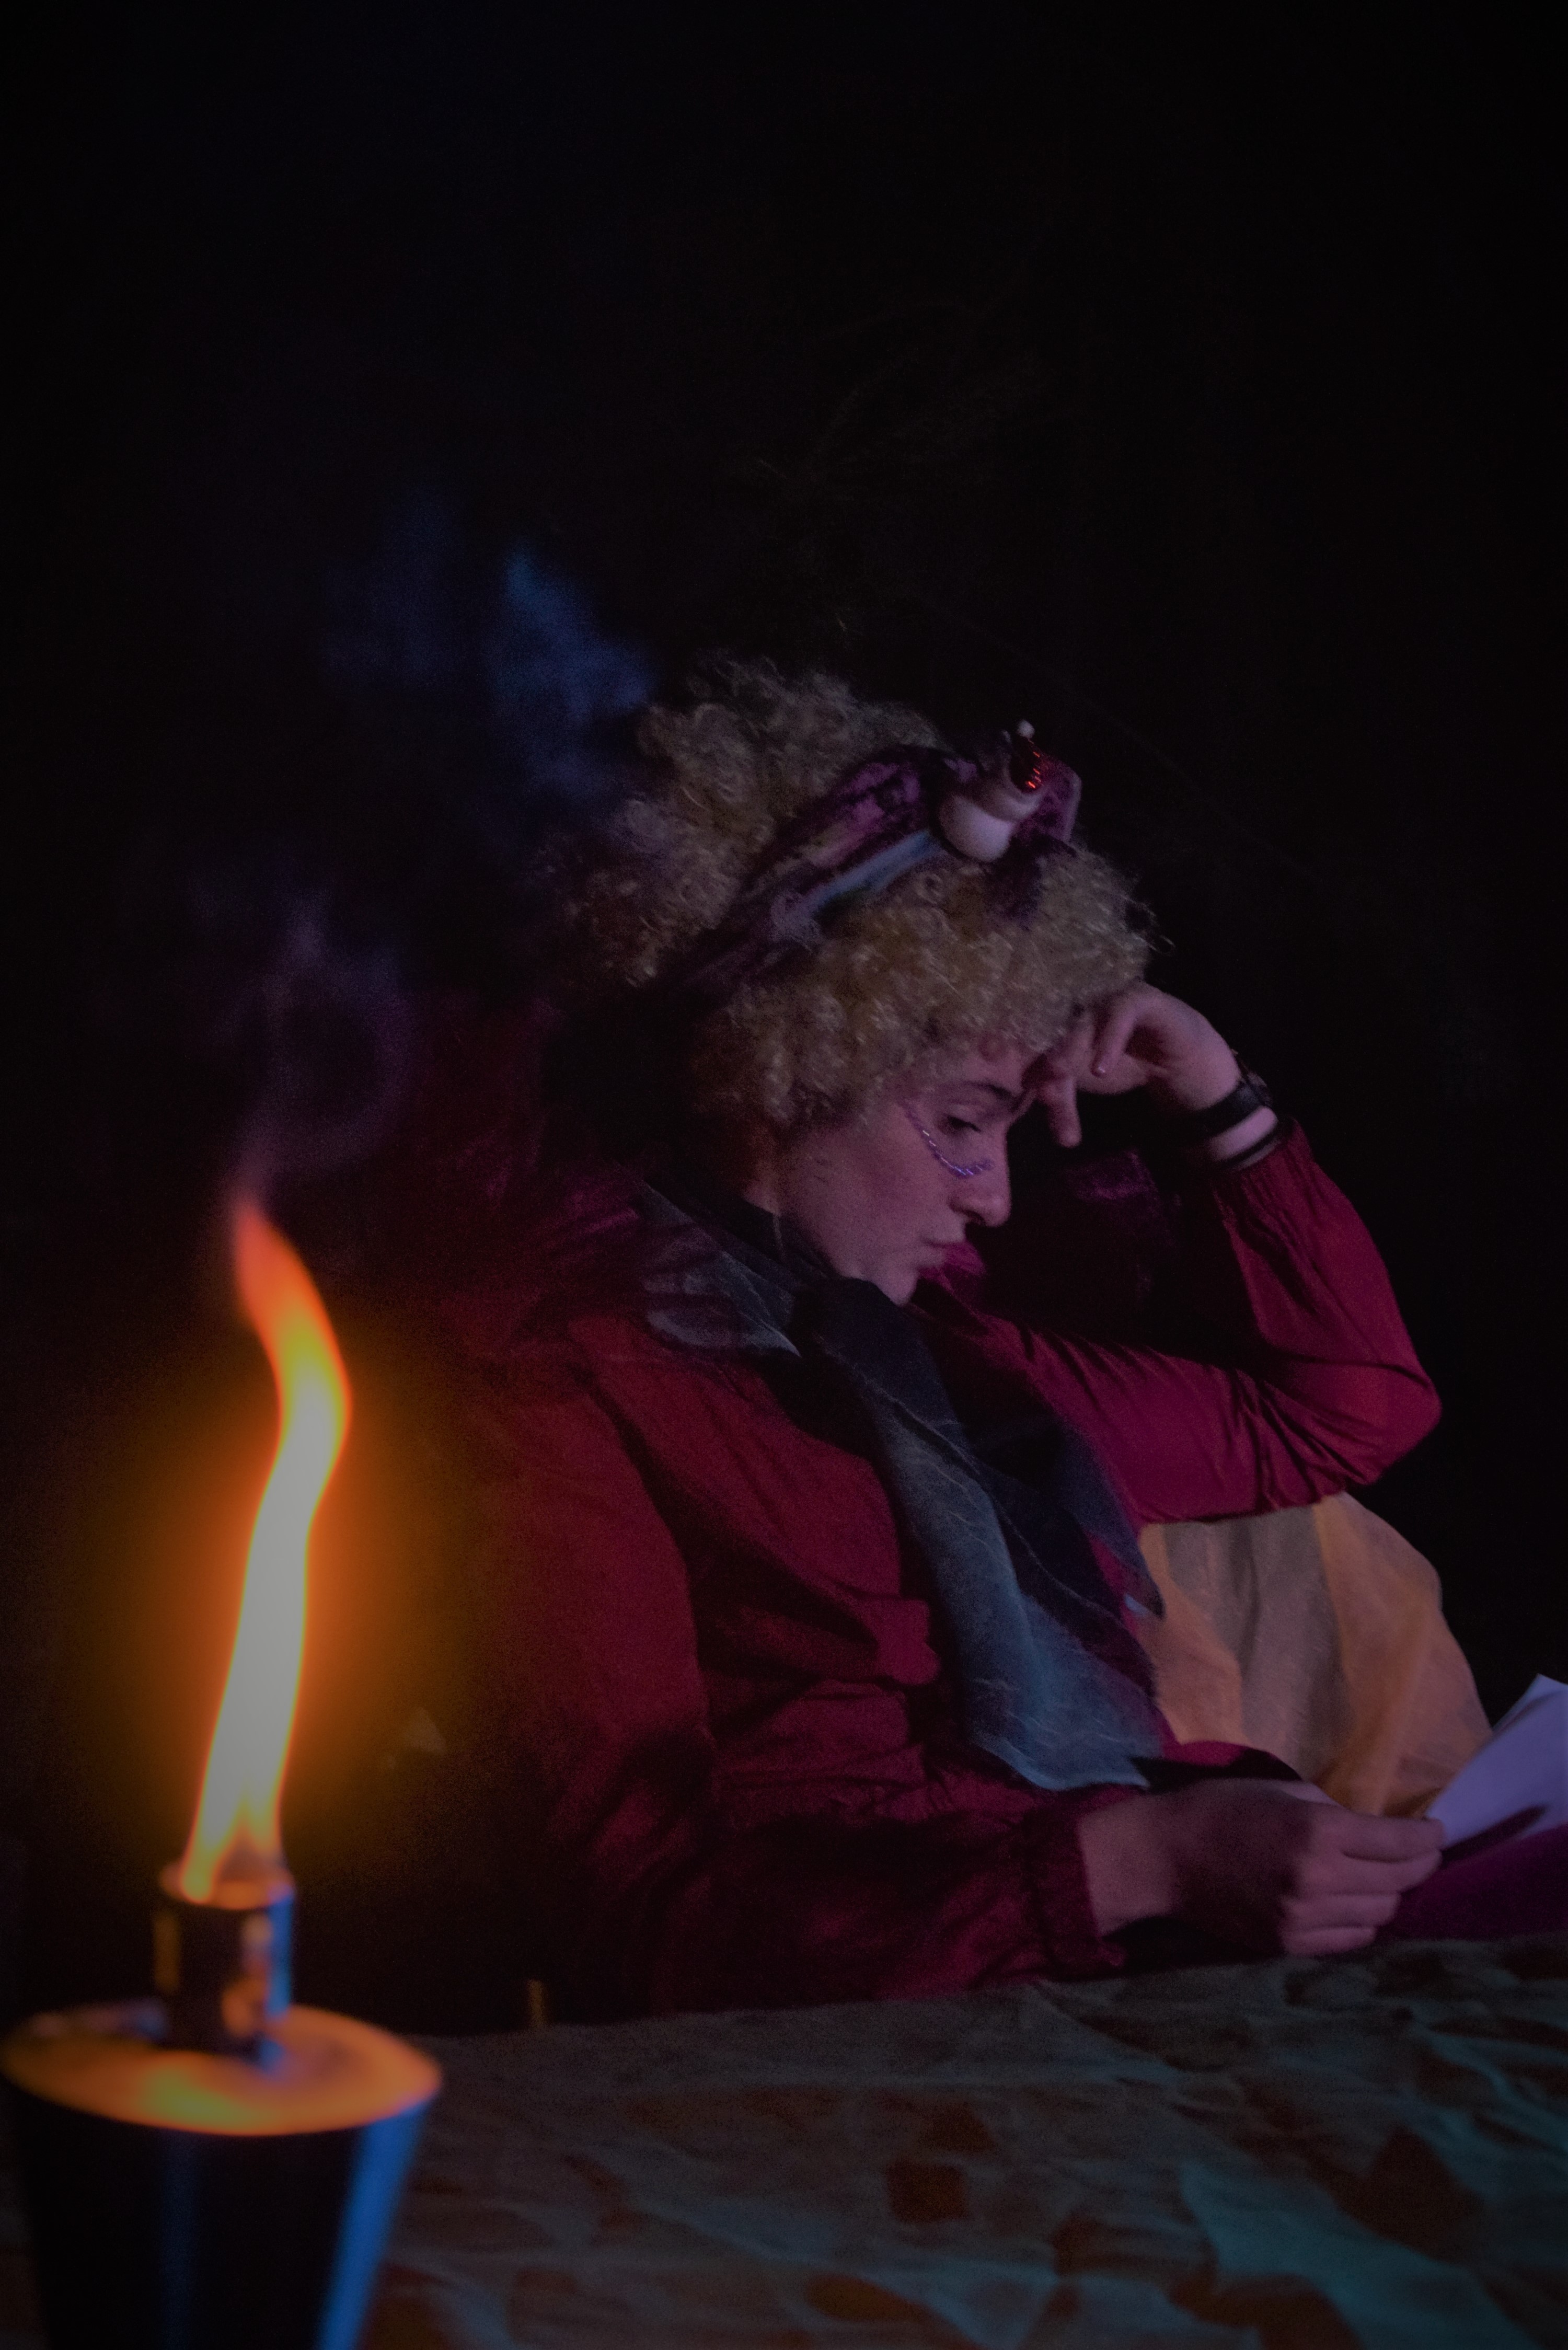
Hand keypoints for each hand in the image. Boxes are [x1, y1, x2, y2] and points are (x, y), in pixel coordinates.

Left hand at [1032, 983, 1270, 1158]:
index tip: (1004, 1084)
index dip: (1015, 1058)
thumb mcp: (1085, 1085)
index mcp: (1057, 1020)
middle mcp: (1076, 1004)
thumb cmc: (1122, 1065)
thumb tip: (1039, 1107)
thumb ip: (1059, 1096)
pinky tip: (1101, 1069)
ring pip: (1081, 1023)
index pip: (1032, 1040)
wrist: (1176, 1060)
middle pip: (1051, 1031)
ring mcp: (1105, 998)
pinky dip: (1109, 1041)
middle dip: (1041, 1061)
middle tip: (1036, 1088)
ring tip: (1058, 1074)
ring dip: (1068, 1048)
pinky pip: (1120, 1014)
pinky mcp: (1137, 997)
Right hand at [1078, 1781, 1443, 1954]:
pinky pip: (1351, 1940)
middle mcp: (1318, 1880)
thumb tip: (1376, 1831)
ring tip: (1389, 1879)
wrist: (1165, 1859)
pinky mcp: (1290, 1946)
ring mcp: (1304, 1919)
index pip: (1399, 1843)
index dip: (1428, 1838)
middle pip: (1398, 1883)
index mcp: (1317, 1832)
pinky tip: (1357, 1903)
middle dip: (1418, 1866)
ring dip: (1391, 1895)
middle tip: (1422, 1853)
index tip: (1439, 1832)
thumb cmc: (1222, 1809)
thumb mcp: (1281, 1791)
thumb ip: (1333, 1811)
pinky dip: (1363, 1922)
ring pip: (1380, 1915)